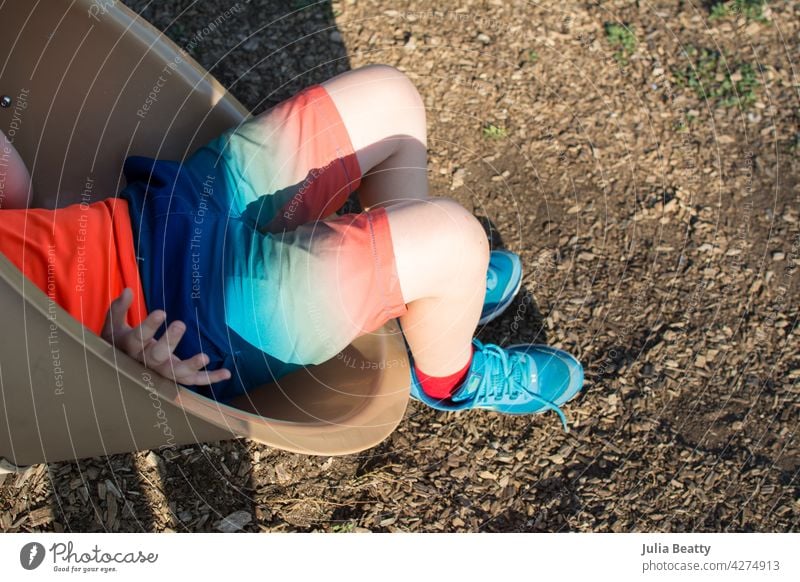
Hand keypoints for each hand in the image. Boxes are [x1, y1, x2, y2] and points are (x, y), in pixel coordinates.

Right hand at [101, 288, 230, 385]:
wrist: (118, 367)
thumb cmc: (119, 341)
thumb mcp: (113, 324)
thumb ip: (119, 308)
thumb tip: (128, 290)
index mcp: (130, 348)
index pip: (138, 337)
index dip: (149, 326)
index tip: (161, 311)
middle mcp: (146, 363)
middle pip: (157, 355)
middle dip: (169, 341)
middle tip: (181, 323)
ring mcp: (162, 372)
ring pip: (176, 373)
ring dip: (191, 366)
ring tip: (205, 356)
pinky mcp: (175, 377)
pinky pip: (193, 380)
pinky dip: (210, 378)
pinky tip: (226, 373)